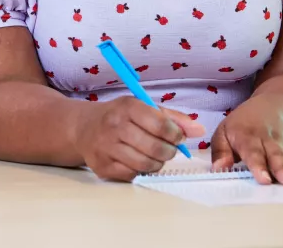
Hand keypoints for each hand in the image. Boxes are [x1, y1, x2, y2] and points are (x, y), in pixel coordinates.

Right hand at [74, 96, 204, 181]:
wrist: (83, 128)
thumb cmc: (119, 117)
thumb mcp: (143, 108)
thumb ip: (173, 118)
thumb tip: (199, 130)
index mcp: (127, 107)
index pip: (160, 124)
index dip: (176, 134)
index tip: (178, 137)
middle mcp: (114, 126)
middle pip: (155, 147)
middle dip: (169, 152)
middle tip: (168, 150)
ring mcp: (106, 147)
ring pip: (145, 164)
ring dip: (157, 163)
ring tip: (154, 156)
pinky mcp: (102, 166)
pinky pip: (132, 175)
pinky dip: (140, 171)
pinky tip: (137, 161)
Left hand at [210, 95, 282, 185]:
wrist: (270, 106)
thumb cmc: (242, 125)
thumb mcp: (224, 132)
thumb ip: (221, 151)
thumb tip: (218, 168)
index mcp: (247, 136)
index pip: (253, 153)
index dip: (259, 166)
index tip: (264, 180)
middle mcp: (268, 139)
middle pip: (276, 155)